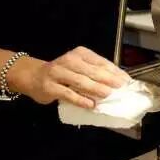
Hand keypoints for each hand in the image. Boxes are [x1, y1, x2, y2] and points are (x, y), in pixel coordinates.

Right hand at [9, 47, 129, 107]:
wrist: (32, 76)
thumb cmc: (61, 73)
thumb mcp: (78, 67)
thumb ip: (94, 72)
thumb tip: (117, 83)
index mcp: (80, 54)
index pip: (101, 62)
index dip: (115, 72)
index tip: (127, 81)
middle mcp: (69, 61)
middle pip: (93, 71)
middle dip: (109, 80)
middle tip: (121, 88)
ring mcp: (59, 73)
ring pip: (81, 81)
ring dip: (96, 89)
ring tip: (108, 95)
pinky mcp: (51, 87)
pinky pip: (68, 94)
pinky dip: (81, 99)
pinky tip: (91, 105)